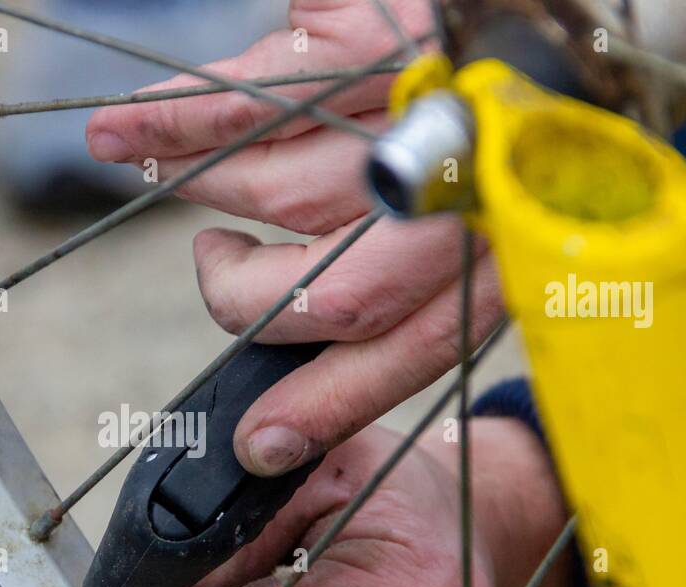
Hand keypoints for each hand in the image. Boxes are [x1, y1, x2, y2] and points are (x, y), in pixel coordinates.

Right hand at [86, 0, 504, 476]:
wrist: (559, 18)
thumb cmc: (514, 130)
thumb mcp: (498, 230)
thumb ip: (412, 304)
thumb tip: (287, 423)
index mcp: (504, 255)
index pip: (409, 352)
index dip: (326, 406)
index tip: (260, 444)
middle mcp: (470, 203)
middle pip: (330, 291)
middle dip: (238, 290)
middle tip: (213, 259)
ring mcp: (425, 118)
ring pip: (276, 189)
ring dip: (192, 176)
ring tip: (142, 158)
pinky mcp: (385, 38)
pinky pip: (258, 94)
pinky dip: (180, 112)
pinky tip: (125, 123)